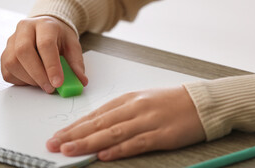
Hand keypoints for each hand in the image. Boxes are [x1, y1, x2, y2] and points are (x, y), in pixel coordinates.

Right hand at [0, 16, 87, 92]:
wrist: (46, 29)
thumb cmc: (59, 38)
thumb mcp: (72, 46)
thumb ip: (76, 64)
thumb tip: (81, 81)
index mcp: (45, 24)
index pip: (45, 44)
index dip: (51, 66)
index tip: (58, 83)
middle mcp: (24, 28)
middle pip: (23, 51)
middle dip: (38, 74)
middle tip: (50, 88)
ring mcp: (11, 40)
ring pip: (12, 63)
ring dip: (29, 79)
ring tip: (44, 83)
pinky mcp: (4, 53)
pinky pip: (7, 71)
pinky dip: (21, 81)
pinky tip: (33, 80)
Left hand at [46, 86, 204, 160]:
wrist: (201, 101)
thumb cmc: (169, 101)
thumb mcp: (141, 100)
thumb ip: (120, 112)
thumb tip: (97, 126)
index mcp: (127, 99)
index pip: (95, 114)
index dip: (75, 125)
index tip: (58, 134)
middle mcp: (133, 108)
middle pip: (99, 123)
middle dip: (74, 134)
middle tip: (54, 143)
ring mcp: (147, 121)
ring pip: (112, 132)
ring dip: (89, 142)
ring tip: (69, 150)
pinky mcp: (162, 134)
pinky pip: (136, 142)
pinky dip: (119, 149)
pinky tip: (104, 154)